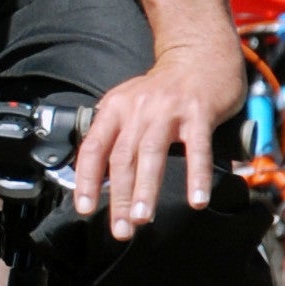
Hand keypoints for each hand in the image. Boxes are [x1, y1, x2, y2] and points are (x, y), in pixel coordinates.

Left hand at [70, 37, 245, 240]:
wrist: (199, 56)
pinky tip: (197, 200)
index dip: (86, 179)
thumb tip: (98, 180)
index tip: (85, 208)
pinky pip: (197, 148)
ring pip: (152, 154)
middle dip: (118, 197)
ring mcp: (168, 110)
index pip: (93, 148)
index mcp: (115, 109)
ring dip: (145, 189)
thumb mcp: (128, 105)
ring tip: (142, 217)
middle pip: (122, 158)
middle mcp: (137, 109)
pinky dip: (196, 175)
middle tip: (121, 228)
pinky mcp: (199, 112)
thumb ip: (114, 136)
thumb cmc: (163, 91)